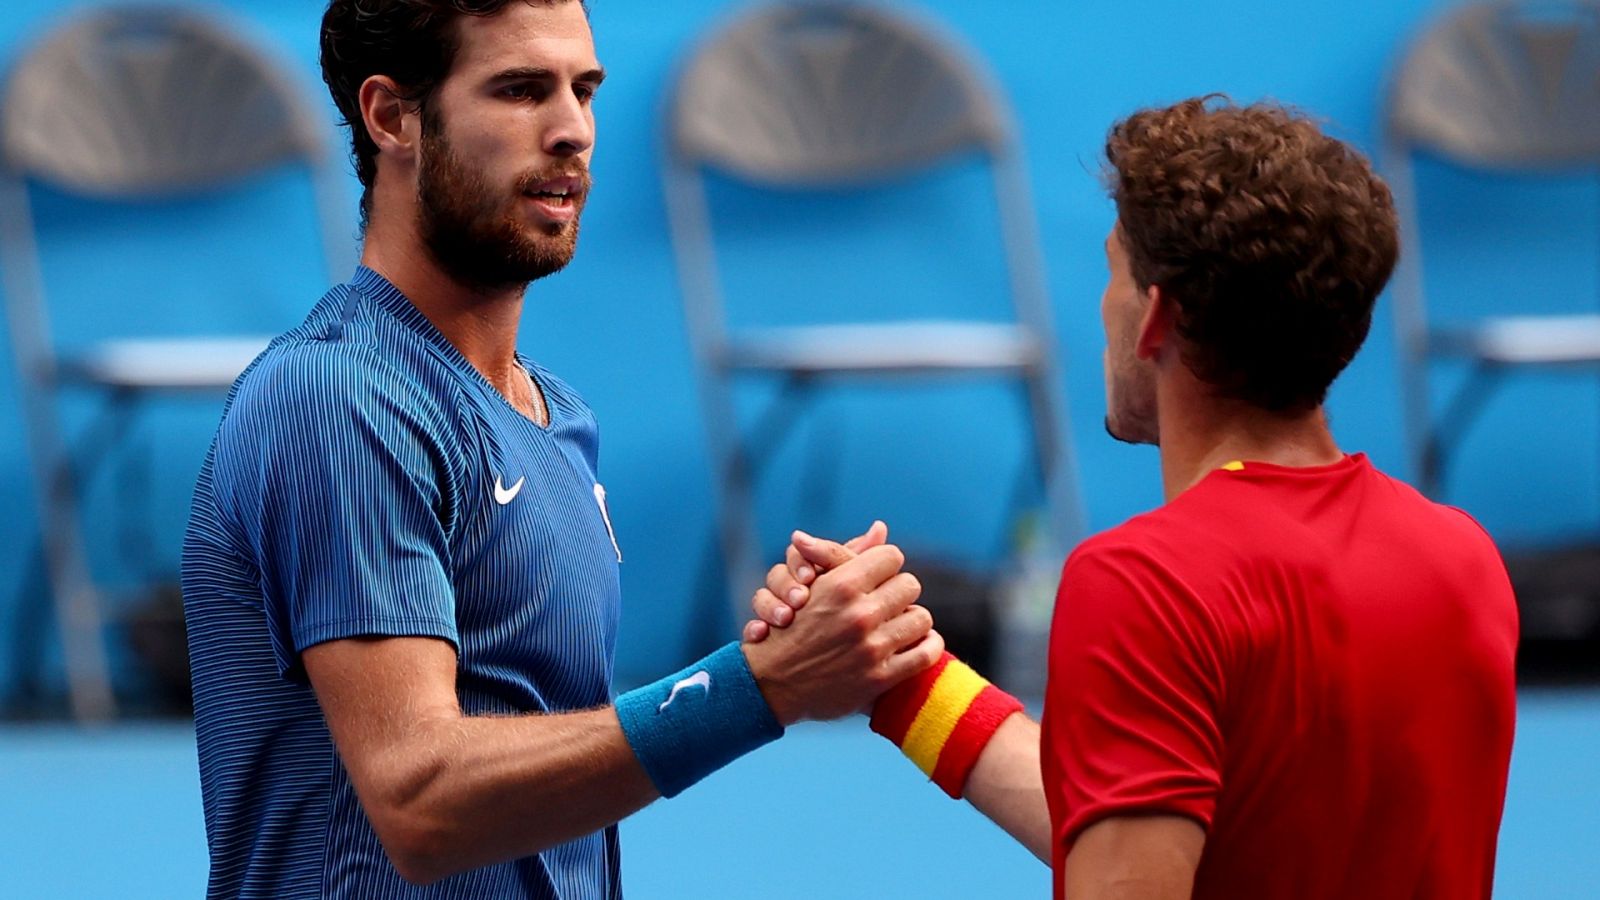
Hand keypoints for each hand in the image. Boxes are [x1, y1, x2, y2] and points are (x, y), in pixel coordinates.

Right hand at [741, 543, 942, 724]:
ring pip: (922, 618)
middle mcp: (859, 615)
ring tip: (899, 623)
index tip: (878, 577)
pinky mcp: (880, 678)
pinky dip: (928, 645)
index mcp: (842, 585)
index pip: (892, 556)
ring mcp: (871, 648)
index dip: (884, 565)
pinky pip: (927, 654)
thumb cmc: (791, 626)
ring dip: (912, 619)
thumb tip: (881, 527)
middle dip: (898, 591)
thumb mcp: (813, 584)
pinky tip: (918, 642)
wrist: (772, 683)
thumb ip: (845, 554)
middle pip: (910, 585)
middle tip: (888, 602)